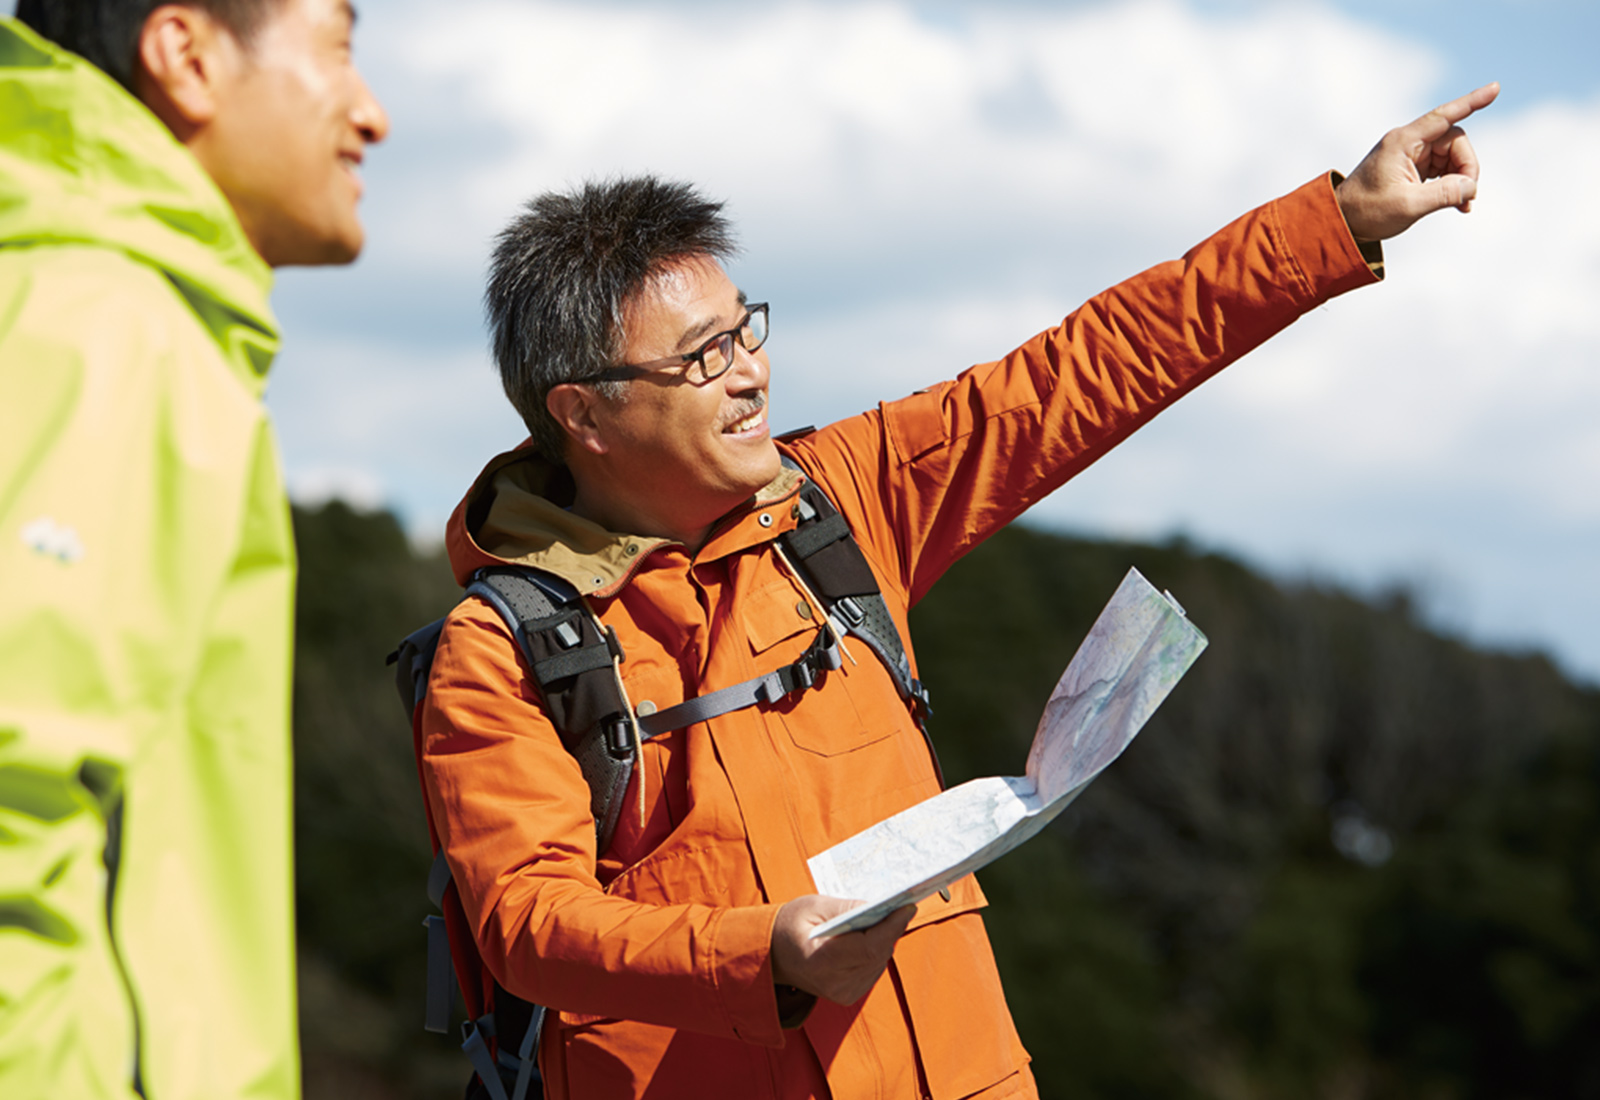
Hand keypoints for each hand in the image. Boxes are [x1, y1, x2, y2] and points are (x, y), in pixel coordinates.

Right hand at [770, 895, 914, 1005]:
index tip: (907, 906)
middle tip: (898, 904)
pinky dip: (877, 950)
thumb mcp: (813, 906)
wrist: (771, 955)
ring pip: (880, 961)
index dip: (892, 927)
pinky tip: (870, 935)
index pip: (869, 947)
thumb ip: (847, 908)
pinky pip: (874, 968)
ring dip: (885, 939)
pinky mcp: (849, 995)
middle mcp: (835, 984)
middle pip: (879, 953)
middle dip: (891, 928)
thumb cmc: (789, 925)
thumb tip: (880, 907)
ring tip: (884, 916)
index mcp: (821, 962)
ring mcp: (843, 993)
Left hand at [1336, 82, 1499, 241]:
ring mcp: (1410, 153)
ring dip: (1461, 178)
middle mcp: (1407, 142)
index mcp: (1402, 141)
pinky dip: (1452, 183)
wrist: (1342, 221)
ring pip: (1451, 154)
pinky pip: (1443, 167)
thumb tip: (1471, 186)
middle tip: (1467, 197)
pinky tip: (1457, 203)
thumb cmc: (1367, 211)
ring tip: (1461, 205)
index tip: (1496, 88)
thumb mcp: (1408, 205)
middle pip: (1454, 140)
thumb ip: (1443, 194)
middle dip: (1466, 167)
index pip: (1443, 116)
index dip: (1472, 102)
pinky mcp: (1413, 166)